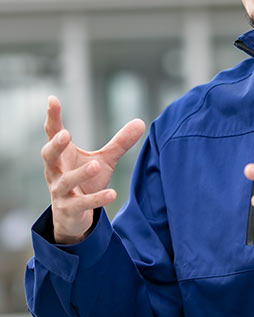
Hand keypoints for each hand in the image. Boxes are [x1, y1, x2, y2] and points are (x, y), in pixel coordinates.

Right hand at [41, 95, 144, 243]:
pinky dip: (96, 199)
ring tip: (96, 164)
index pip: (53, 134)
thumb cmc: (85, 182)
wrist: (74, 217)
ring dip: (80, 173)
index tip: (52, 99)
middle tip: (66, 134)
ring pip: (66, 182)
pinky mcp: (70, 210)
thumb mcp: (103, 160)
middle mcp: (56, 172)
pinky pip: (82, 204)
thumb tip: (141, 122)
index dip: (52, 117)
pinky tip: (113, 194)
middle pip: (49, 156)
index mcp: (62, 156)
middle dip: (56, 145)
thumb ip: (119, 143)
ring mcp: (60, 192)